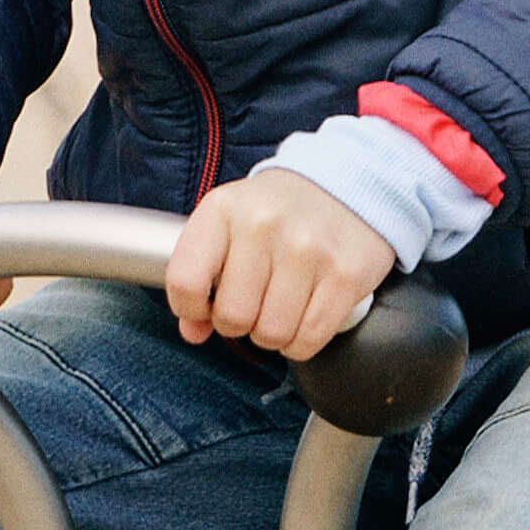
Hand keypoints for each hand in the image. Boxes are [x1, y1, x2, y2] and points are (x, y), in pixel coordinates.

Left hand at [163, 166, 394, 360]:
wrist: (344, 187)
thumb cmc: (276, 213)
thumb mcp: (227, 226)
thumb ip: (198, 277)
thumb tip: (193, 332)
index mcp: (223, 209)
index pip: (185, 281)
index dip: (189, 308)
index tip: (204, 305)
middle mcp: (264, 225)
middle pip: (232, 317)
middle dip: (238, 324)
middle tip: (252, 306)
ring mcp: (308, 250)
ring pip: (272, 334)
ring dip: (272, 335)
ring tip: (279, 310)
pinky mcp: (345, 275)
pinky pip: (308, 339)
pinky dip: (301, 342)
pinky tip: (302, 317)